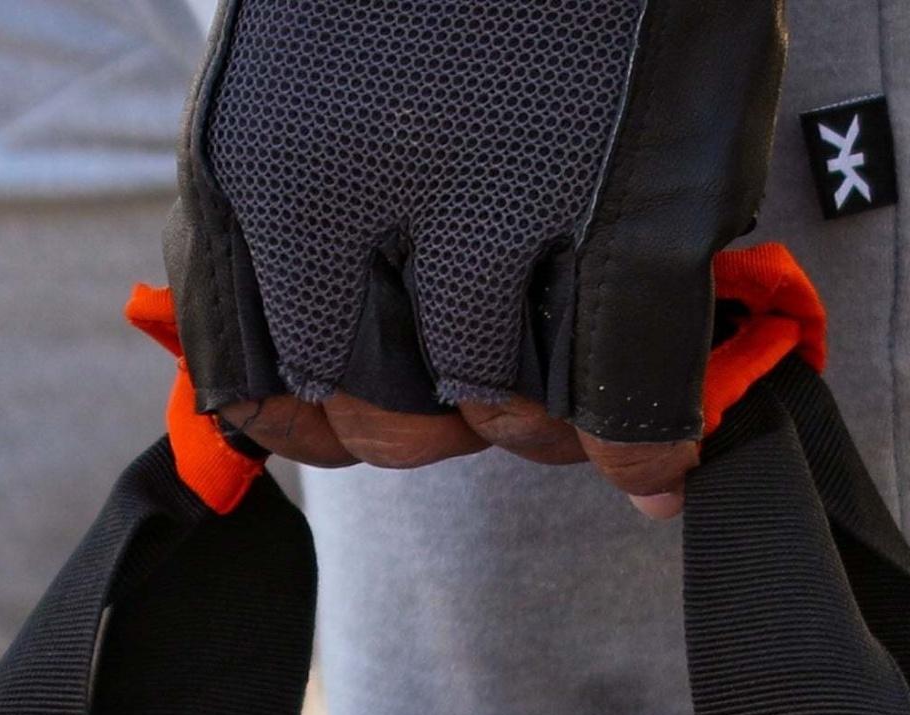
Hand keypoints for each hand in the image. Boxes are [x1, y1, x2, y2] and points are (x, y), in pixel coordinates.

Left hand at [164, 0, 780, 520]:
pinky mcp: (634, 216)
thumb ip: (292, 206)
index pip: (257, 387)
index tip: (367, 397)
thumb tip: (286, 395)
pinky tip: (655, 456)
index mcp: (254, 165)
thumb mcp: (309, 63)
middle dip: (441, 418)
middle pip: (388, 419)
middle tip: (490, 364)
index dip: (323, 417)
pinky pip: (626, 397)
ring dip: (544, 420)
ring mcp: (500, 211)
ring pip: (508, 420)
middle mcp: (350, 203)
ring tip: (574, 358)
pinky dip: (643, 444)